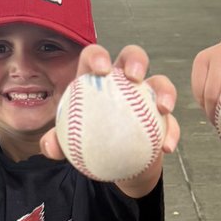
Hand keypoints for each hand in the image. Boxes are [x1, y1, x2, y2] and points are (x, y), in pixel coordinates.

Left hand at [40, 44, 179, 163]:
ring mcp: (147, 97)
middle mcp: (124, 81)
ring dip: (164, 91)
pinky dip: (171, 132)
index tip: (100, 69)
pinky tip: (167, 146)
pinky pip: (171, 121)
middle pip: (133, 57)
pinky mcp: (163, 118)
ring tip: (162, 108)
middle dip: (136, 60)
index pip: (95, 57)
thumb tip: (49, 146)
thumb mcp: (69, 143)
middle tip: (133, 77)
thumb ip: (57, 143)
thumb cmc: (88, 142)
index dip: (98, 56)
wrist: (114, 163)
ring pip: (160, 83)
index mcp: (97, 79)